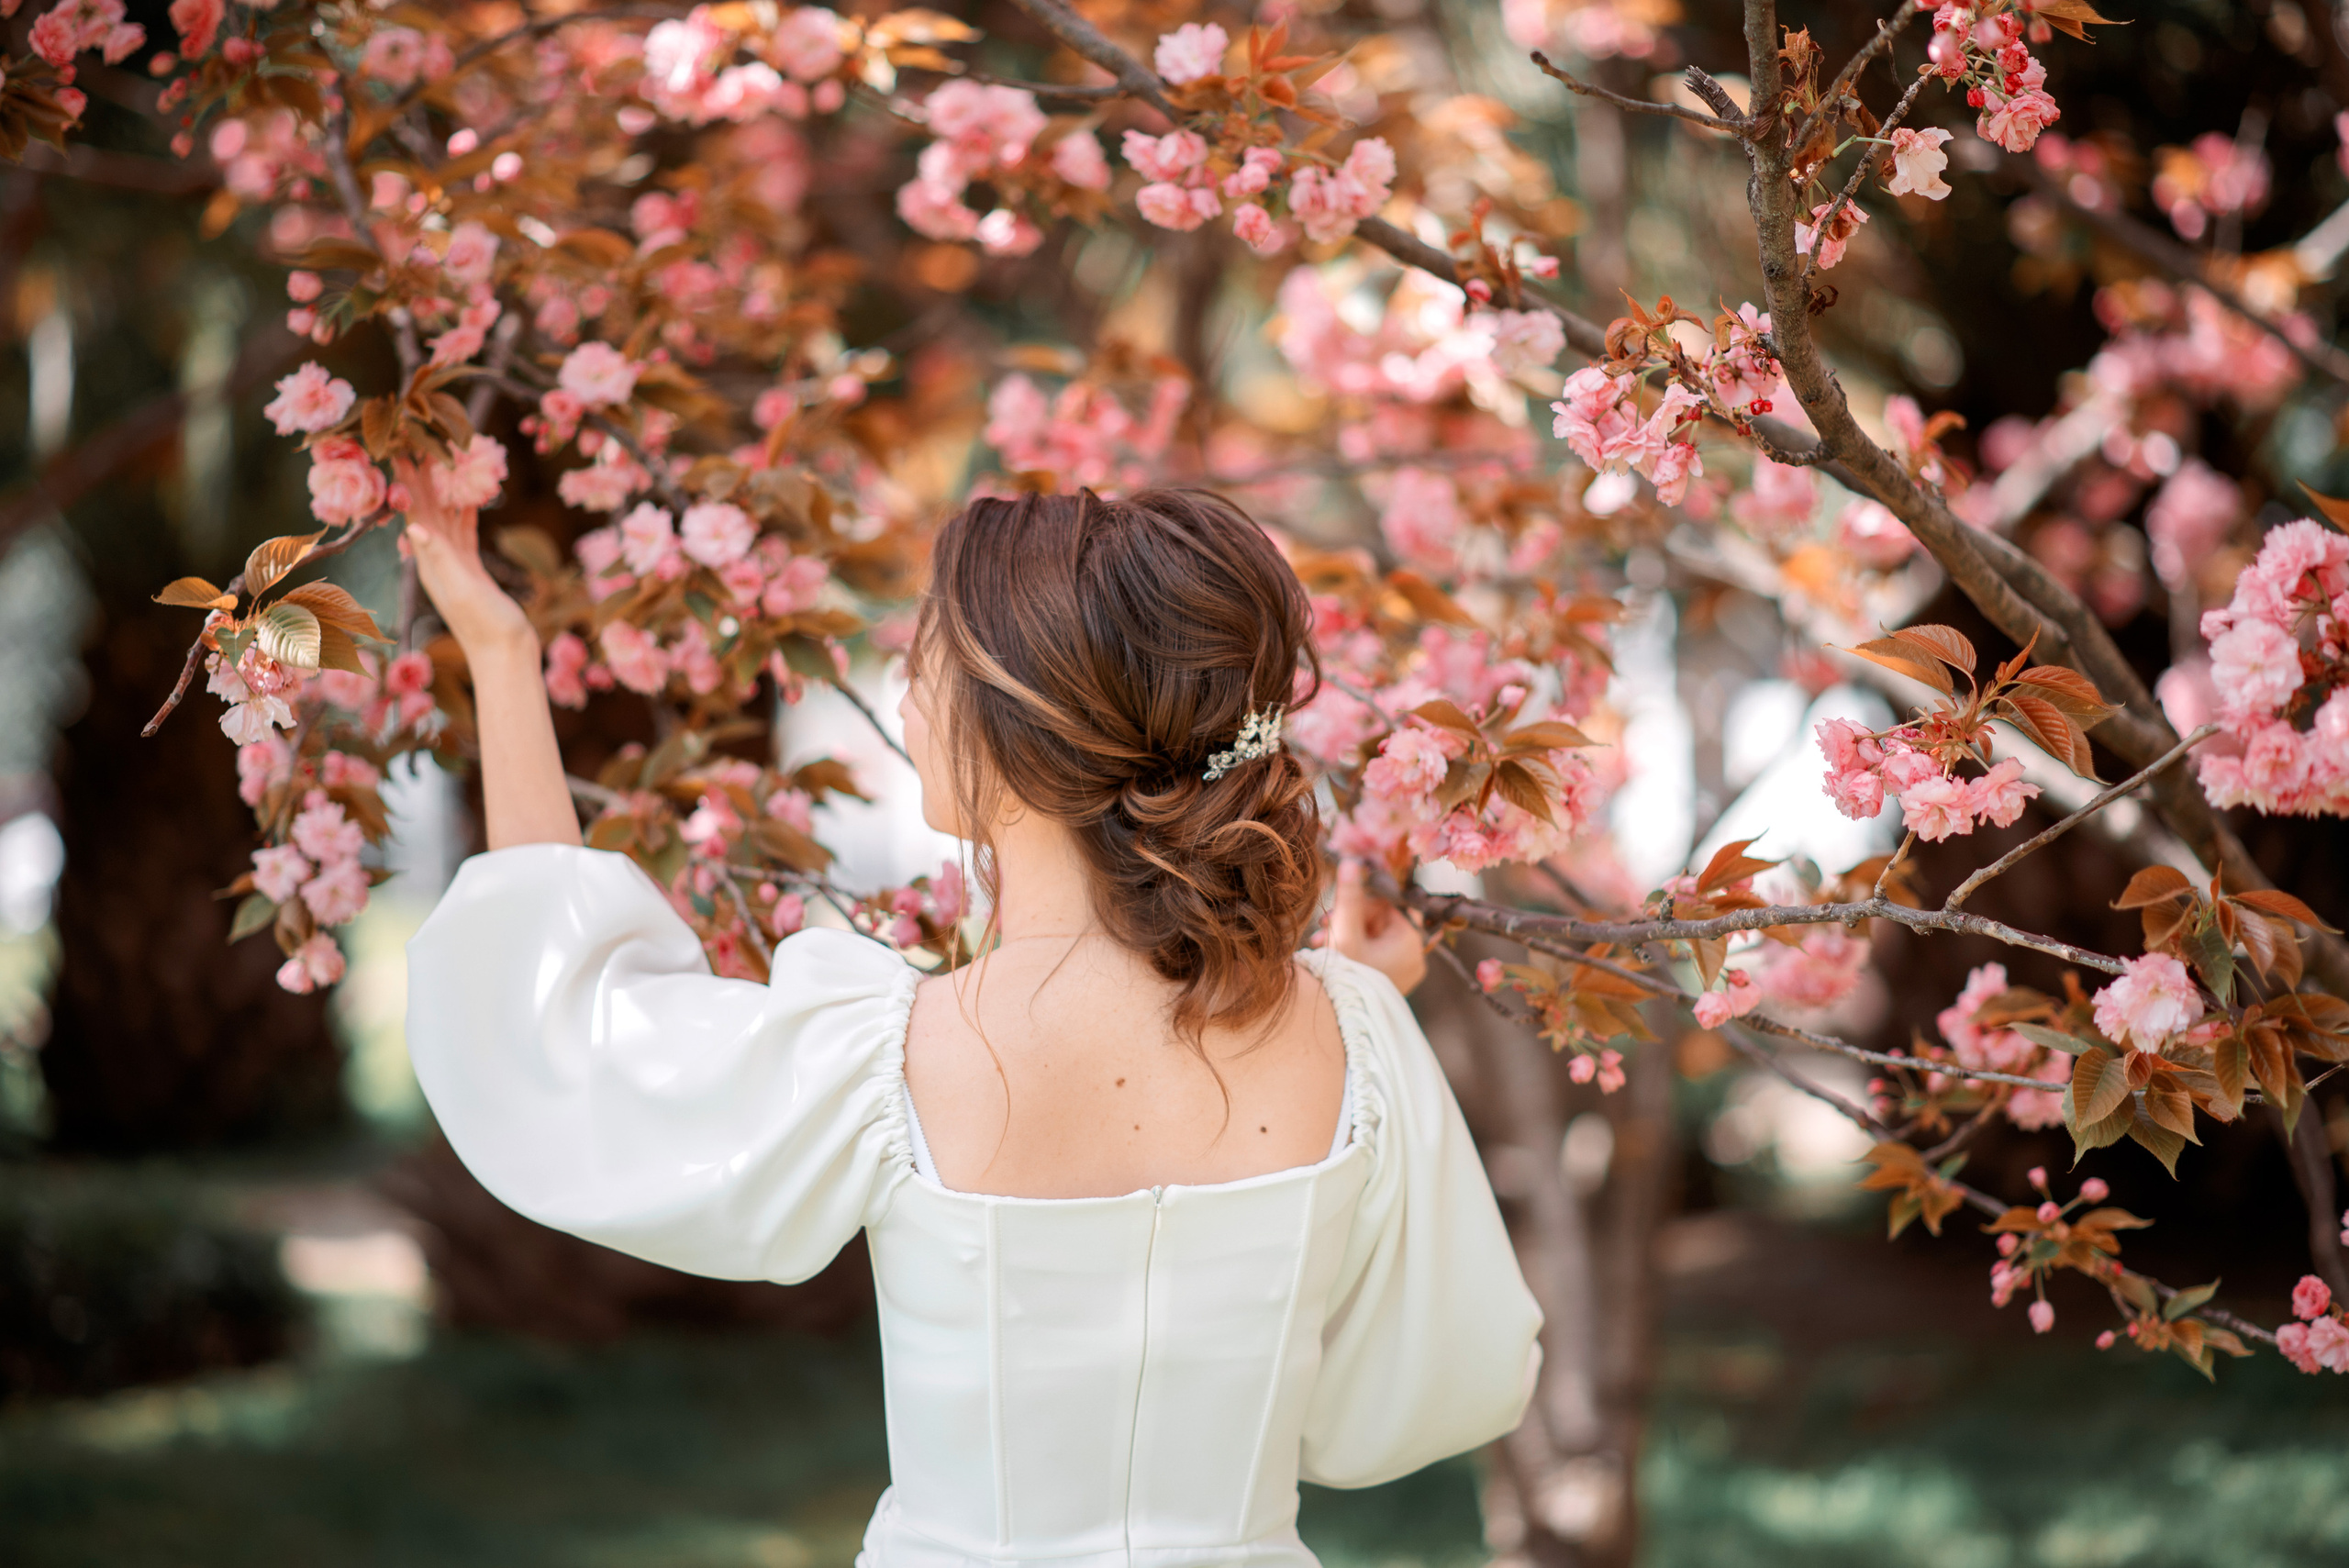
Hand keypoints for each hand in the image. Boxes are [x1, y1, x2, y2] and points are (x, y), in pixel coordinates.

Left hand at [396, 455, 532, 656]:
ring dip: (443, 488)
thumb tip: (415, 526)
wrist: (506, 655)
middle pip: (425, 508)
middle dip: (421, 475)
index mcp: (429, 560)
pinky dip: (465, 511)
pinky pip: (464, 532)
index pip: (413, 510)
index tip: (401, 447)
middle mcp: (436, 558)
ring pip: (445, 516)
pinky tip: (468, 497)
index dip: (406, 479)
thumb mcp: (462, 590)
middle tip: (419, 440)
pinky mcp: (472, 570)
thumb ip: (440, 559)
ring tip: (444, 460)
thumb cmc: (486, 627)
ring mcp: (454, 564)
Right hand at [1321, 859, 1427, 995]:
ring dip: (1346, 932)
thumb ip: (1349, 896)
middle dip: (1350, 917)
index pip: (1393, 901)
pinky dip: (1353, 948)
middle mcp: (1414, 955)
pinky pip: (1374, 952)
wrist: (1341, 1021)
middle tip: (1323, 924)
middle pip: (1381, 918)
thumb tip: (1352, 862)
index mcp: (1411, 941)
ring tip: (1320, 941)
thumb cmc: (1347, 977)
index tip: (1343, 897)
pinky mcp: (1391, 979)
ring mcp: (1403, 969)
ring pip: (1374, 935)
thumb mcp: (1345, 932)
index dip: (1367, 895)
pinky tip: (1330, 951)